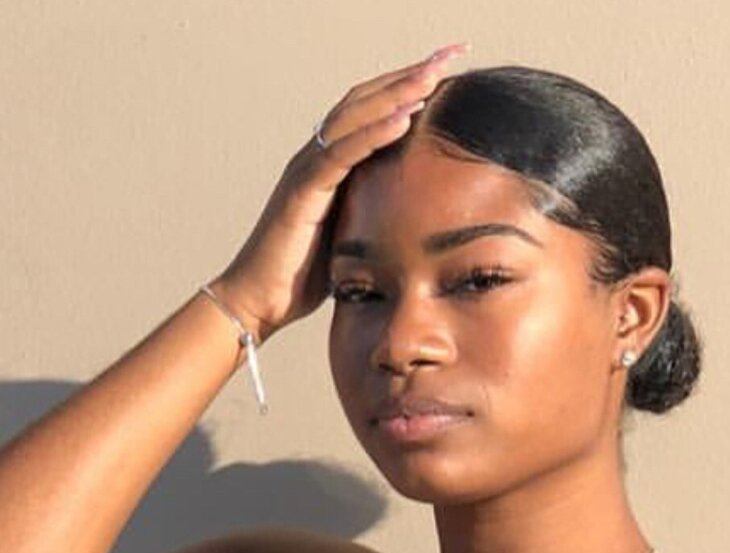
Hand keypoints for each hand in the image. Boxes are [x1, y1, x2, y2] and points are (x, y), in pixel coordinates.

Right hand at [211, 42, 469, 342]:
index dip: (409, 88)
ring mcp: (307, 169)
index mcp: (331, 164)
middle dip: (410, 74)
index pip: (373, 111)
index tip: (448, 72)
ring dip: (396, 92)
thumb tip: (416, 217)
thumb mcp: (352, 235)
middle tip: (450, 53)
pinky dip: (374, 133)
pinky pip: (342, 154)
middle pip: (367, 99)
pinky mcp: (303, 191)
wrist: (259, 300)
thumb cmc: (304, 275)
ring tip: (433, 74)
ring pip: (355, 116)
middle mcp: (318, 156)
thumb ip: (375, 213)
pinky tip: (404, 117)